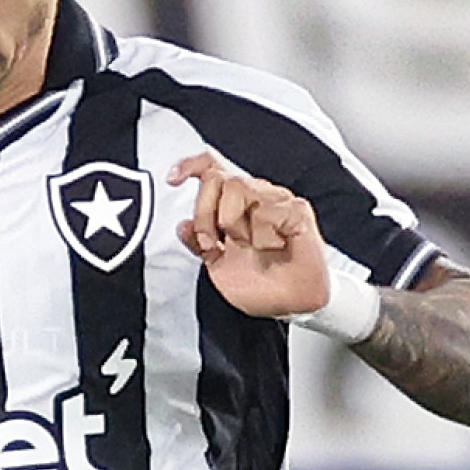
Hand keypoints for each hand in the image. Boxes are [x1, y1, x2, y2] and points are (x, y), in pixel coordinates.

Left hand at [169, 150, 331, 319]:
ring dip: (234, 224)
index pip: (212, 169)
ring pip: (239, 187)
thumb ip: (198, 244)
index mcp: (234, 206)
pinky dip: (262, 234)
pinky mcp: (296, 209)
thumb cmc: (261, 285)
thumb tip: (183, 225)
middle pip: (218, 177)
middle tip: (214, 242)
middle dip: (205, 213)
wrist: (290, 303)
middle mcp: (254, 198)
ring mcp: (276, 200)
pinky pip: (267, 209)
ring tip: (248, 246)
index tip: (173, 179)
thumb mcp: (217, 267)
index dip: (190, 166)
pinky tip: (271, 246)